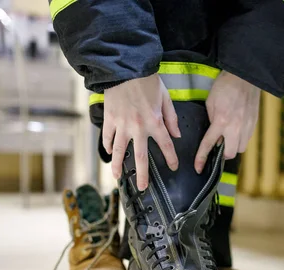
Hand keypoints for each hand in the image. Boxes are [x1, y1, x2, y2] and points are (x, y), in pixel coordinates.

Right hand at [102, 74, 180, 189]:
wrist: (124, 67)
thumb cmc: (147, 80)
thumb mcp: (165, 97)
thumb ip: (171, 118)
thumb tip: (177, 136)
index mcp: (155, 122)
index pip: (166, 146)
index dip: (171, 158)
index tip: (173, 167)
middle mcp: (138, 128)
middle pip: (140, 157)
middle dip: (143, 175)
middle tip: (143, 187)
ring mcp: (121, 125)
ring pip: (118, 151)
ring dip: (118, 166)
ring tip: (118, 178)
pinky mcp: (109, 119)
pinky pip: (107, 137)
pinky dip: (107, 146)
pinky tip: (108, 153)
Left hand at [195, 71, 260, 172]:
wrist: (245, 77)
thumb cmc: (225, 86)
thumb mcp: (210, 103)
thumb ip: (212, 120)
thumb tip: (215, 133)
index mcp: (221, 122)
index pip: (209, 145)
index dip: (201, 158)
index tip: (198, 168)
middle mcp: (235, 128)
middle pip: (230, 154)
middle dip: (223, 154)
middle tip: (219, 146)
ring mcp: (246, 127)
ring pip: (240, 148)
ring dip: (233, 146)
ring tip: (229, 137)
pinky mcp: (254, 124)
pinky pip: (247, 139)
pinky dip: (241, 139)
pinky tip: (237, 130)